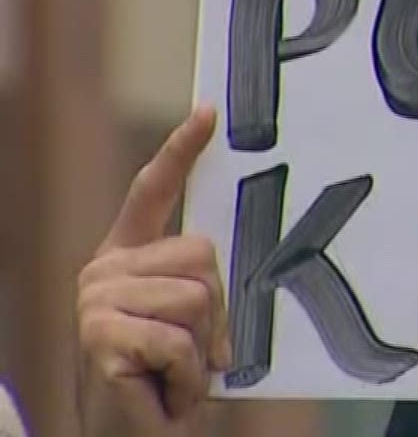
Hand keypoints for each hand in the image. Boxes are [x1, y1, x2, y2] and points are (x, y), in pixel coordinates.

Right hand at [76, 105, 229, 436]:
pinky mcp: (100, 335)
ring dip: (202, 350)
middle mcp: (104, 268)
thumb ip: (201, 282)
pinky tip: (166, 392)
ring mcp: (96, 299)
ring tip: (177, 374)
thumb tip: (232, 257)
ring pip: (196, 297)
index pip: (152, 191)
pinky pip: (179, 340)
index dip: (181, 150)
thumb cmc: (167, 379)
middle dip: (217, 310)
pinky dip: (187, 375)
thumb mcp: (190, 322)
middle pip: (202, 254)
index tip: (208, 113)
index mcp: (129, 256)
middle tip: (196, 352)